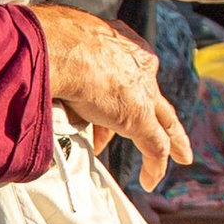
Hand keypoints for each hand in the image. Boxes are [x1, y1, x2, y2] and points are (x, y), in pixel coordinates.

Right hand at [30, 3, 188, 188]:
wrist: (57, 48)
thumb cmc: (48, 43)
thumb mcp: (59, 51)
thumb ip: (59, 67)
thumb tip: (42, 83)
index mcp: (120, 43)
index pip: (123, 75)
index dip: (111, 97)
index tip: (95, 115)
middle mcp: (137, 64)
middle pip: (152, 96)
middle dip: (158, 113)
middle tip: (161, 126)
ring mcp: (142, 92)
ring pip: (165, 120)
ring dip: (174, 140)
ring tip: (180, 155)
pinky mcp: (139, 118)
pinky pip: (155, 146)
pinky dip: (154, 165)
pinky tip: (150, 180)